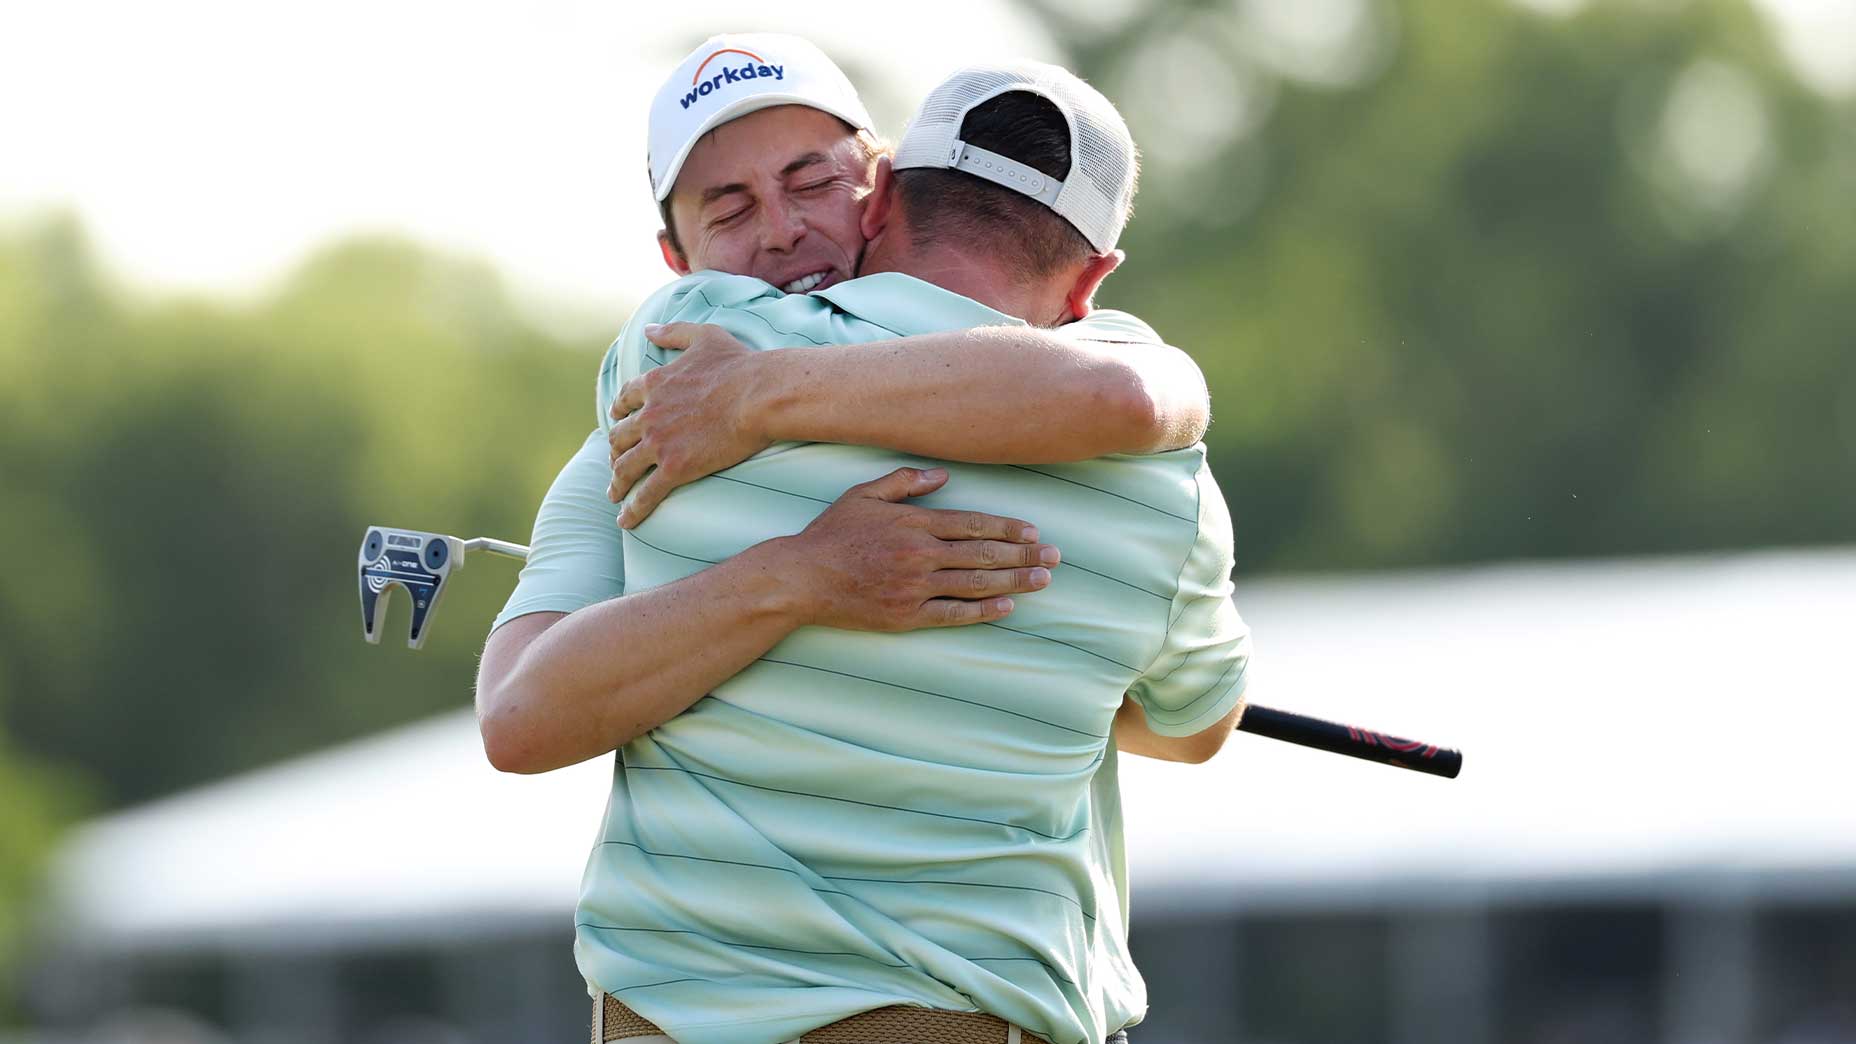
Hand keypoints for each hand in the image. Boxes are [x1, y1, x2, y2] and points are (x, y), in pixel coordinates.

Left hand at [609, 322, 768, 526]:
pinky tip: (626, 521)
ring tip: (614, 496)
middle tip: (615, 464)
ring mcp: (660, 443)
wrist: (759, 395)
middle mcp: (649, 414)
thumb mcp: (704, 335)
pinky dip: (632, 509)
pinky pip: (646, 493)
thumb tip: (649, 329)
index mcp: (654, 384)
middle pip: (619, 437)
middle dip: (614, 452)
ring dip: (617, 483)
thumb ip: (674, 332)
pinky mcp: (675, 468)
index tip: (616, 424)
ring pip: (626, 467)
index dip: (618, 414)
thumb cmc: (739, 364)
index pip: (625, 401)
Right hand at [782, 467, 1061, 631]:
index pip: (972, 525)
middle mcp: (919, 555)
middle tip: (1054, 556)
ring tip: (1044, 580)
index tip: (1034, 531)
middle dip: (1023, 555)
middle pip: (982, 555)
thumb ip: (904, 482)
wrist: (801, 578)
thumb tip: (944, 475)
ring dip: (1014, 582)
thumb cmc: (832, 534)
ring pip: (975, 584)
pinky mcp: (905, 616)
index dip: (1007, 529)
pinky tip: (1008, 606)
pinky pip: (952, 614)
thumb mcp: (863, 494)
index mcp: (913, 524)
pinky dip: (982, 611)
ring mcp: (913, 588)